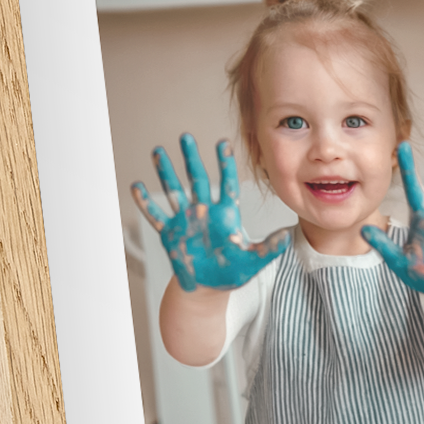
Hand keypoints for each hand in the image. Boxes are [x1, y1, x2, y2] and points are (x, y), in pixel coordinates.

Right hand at [132, 135, 290, 291]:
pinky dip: (145, 203)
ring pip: (174, 191)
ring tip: (158, 151)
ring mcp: (186, 220)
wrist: (208, 287)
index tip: (222, 142)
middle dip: (191, 158)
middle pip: (198, 179)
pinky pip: (156, 216)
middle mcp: (204, 211)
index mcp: (226, 214)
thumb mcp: (253, 261)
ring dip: (166, 172)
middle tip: (186, 136)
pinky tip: (136, 187)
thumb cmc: (231, 271)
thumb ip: (269, 248)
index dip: (225, 164)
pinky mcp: (170, 234)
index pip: (227, 183)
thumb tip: (287, 236)